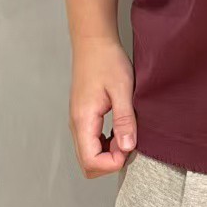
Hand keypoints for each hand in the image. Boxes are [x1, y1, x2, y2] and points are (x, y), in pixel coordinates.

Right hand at [69, 37, 135, 177]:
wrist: (94, 42)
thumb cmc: (107, 60)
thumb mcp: (122, 89)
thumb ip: (124, 120)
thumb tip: (126, 147)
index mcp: (83, 120)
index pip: (90, 161)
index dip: (112, 163)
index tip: (129, 148)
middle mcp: (77, 124)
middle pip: (87, 163)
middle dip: (110, 162)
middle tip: (129, 142)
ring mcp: (79, 121)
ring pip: (89, 154)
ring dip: (109, 153)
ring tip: (127, 134)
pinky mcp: (84, 116)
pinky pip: (92, 141)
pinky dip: (106, 143)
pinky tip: (120, 130)